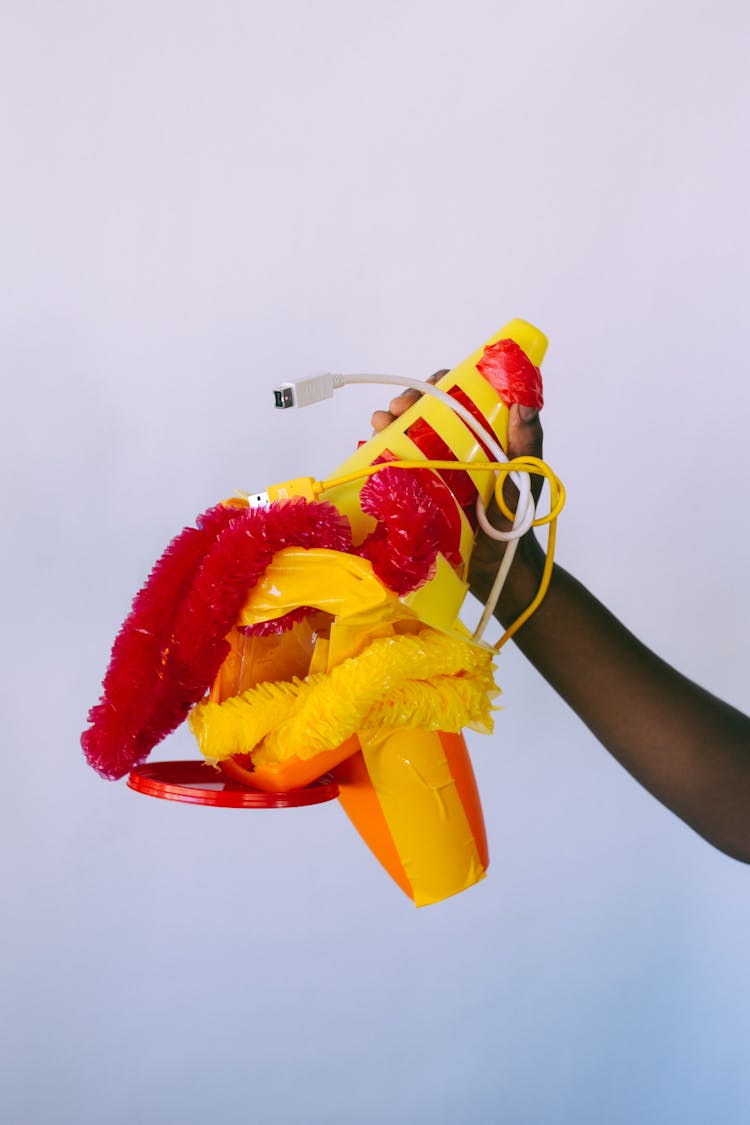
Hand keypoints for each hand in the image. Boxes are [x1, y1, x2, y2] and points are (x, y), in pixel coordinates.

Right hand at [370, 374, 545, 621]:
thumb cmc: (516, 525)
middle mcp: (460, 445)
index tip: (430, 386)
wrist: (497, 570)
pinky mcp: (420, 490)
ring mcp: (438, 467)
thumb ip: (527, 442)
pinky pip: (398, 463)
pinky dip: (383, 451)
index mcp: (487, 434)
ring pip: (410, 433)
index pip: (463, 395)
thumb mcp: (524, 479)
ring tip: (379, 424)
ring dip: (391, 423)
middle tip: (394, 409)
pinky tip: (372, 448)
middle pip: (430, 410)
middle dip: (409, 402)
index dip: (444, 383)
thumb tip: (525, 402)